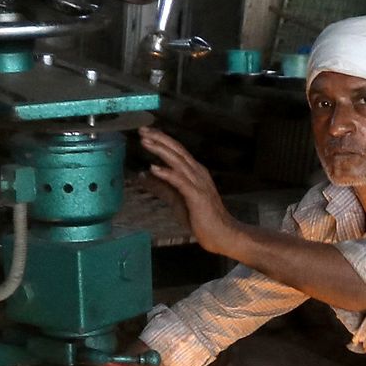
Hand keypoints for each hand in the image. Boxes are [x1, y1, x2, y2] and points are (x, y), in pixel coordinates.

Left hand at [134, 128, 243, 254]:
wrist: (222, 234)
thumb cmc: (201, 218)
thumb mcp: (176, 199)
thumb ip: (161, 187)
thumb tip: (143, 174)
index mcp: (194, 171)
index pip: (177, 151)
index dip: (161, 140)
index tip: (145, 132)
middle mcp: (197, 173)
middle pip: (177, 151)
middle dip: (159, 139)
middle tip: (142, 130)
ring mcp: (198, 183)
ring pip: (178, 161)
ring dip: (161, 150)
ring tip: (146, 142)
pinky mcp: (197, 196)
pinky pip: (180, 181)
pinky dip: (167, 173)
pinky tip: (154, 168)